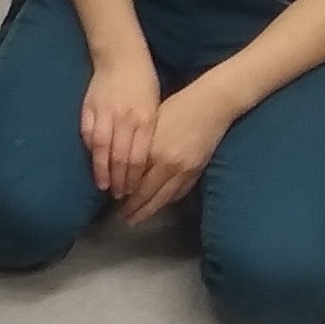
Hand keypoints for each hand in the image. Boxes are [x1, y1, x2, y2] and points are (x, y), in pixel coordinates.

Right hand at [76, 45, 166, 199]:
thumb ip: (148, 134)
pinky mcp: (89, 109)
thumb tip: (143, 162)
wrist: (120, 57)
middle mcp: (124, 119)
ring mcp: (104, 114)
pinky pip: (88, 135)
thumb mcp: (155, 108)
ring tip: (103, 186)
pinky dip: (90, 151)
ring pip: (101, 149)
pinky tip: (92, 162)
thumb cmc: (143, 83)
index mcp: (144, 119)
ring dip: (101, 171)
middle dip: (118, 180)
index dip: (134, 178)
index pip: (138, 157)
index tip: (133, 193)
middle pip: (119, 158)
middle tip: (118, 197)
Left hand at [117, 88, 234, 226]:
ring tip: (137, 218)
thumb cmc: (177, 108)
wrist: (212, 105)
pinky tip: (159, 204)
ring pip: (163, 198)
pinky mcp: (197, 171)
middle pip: (147, 195)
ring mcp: (185, 170)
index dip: (123, 195)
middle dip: (133, 209)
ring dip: (149, 210)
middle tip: (122, 218)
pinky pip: (179, 192)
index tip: (113, 201)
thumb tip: (124, 169)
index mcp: (153, 151)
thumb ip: (138, 148)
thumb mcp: (150, 125)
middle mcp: (168, 165)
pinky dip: (167, 201)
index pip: (133, 182)